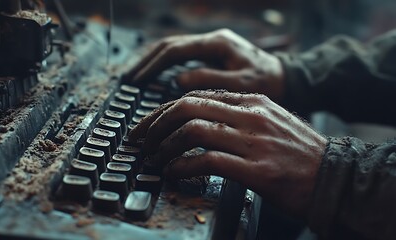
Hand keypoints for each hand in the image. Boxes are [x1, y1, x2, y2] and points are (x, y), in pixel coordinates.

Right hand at [124, 29, 284, 100]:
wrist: (286, 79)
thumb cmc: (268, 82)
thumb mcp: (242, 83)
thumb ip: (210, 80)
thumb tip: (179, 80)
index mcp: (217, 43)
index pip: (175, 50)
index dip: (153, 66)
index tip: (137, 81)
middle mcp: (211, 40)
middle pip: (169, 46)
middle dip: (147, 62)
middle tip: (129, 79)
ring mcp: (211, 46)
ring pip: (174, 49)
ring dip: (153, 62)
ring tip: (136, 78)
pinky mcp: (212, 55)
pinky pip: (182, 57)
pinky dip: (166, 66)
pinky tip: (156, 77)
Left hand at [129, 90, 326, 216]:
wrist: (333, 177)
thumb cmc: (299, 152)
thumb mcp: (271, 121)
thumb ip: (238, 115)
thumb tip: (201, 120)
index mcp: (251, 101)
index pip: (197, 96)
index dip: (165, 109)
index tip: (149, 124)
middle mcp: (249, 115)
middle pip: (188, 107)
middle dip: (156, 123)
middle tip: (143, 139)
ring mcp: (252, 141)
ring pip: (192, 130)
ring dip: (165, 145)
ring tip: (156, 158)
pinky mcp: (255, 170)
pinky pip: (206, 161)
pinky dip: (182, 166)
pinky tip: (174, 173)